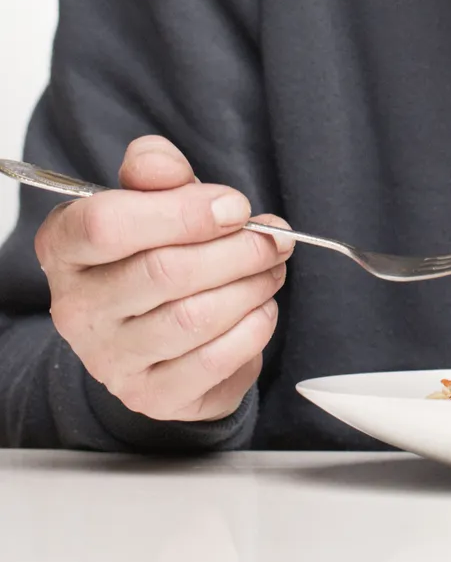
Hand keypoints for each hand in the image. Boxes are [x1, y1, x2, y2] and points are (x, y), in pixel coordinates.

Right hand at [34, 135, 293, 422]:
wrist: (154, 324)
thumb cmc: (154, 248)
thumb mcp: (152, 196)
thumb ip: (155, 168)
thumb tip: (163, 166)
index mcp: (65, 246)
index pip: (107, 224)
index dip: (183, 211)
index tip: (234, 207)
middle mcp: (76, 307)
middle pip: (163, 272)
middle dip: (237, 250)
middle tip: (274, 238)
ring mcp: (109, 359)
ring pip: (193, 318)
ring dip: (251, 286)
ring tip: (271, 267)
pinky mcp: (150, 395)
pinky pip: (212, 361)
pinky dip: (253, 329)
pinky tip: (261, 307)